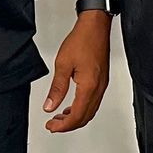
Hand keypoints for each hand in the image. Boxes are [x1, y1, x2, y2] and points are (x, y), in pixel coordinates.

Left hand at [44, 12, 110, 132]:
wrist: (96, 26)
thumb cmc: (82, 40)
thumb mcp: (63, 64)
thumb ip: (57, 88)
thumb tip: (50, 106)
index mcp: (89, 86)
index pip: (76, 115)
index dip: (63, 125)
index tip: (51, 126)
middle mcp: (98, 88)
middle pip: (85, 117)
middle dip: (68, 125)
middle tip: (53, 125)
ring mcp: (102, 85)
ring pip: (90, 111)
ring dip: (75, 117)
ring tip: (60, 117)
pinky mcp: (102, 80)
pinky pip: (93, 102)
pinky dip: (82, 109)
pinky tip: (72, 106)